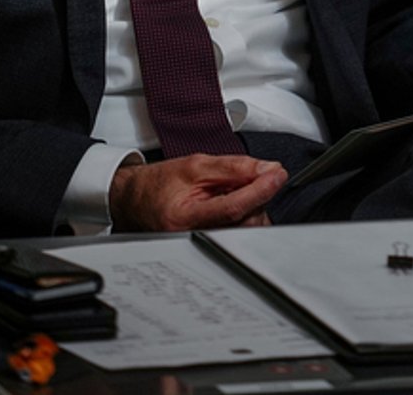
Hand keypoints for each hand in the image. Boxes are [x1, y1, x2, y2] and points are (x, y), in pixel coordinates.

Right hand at [108, 154, 286, 231]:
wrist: (135, 201)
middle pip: (245, 221)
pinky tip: (232, 205)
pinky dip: (246, 216)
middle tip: (253, 177)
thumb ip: (234, 167)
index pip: (232, 207)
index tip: (277, 175)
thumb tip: (267, 170)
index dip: (259, 190)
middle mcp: (192, 237)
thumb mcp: (196, 165)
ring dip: (254, 206)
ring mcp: (202, 246)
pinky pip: (241, 233)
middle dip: (258, 196)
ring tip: (233, 191)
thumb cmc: (159, 184)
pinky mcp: (212, 248)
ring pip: (247, 229)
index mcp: (184, 216)